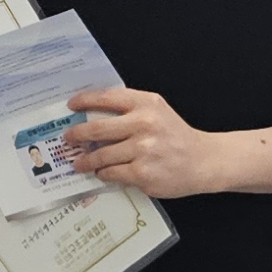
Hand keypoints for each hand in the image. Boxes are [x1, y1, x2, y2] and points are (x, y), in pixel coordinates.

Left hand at [58, 85, 220, 198]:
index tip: (71, 105)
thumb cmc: (176, 136)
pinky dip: (103, 173)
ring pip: (101, 155)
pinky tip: (101, 173)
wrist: (203, 160)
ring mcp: (143, 149)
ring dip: (86, 160)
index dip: (84, 100)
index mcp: (146, 104)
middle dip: (76, 134)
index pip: (106, 97)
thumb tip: (92, 115)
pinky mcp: (142, 173)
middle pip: (97, 128)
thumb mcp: (157, 112)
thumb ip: (130, 110)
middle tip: (68, 138)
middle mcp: (143, 123)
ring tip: (79, 162)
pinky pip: (111, 173)